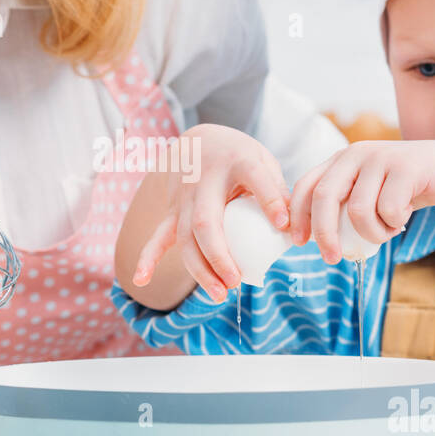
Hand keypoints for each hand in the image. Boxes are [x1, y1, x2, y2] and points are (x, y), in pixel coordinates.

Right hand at [131, 124, 289, 300]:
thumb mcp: (263, 162)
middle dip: (219, 255)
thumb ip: (277, 191)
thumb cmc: (240, 158)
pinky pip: (158, 236)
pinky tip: (140, 280)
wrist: (200, 141)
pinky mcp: (173, 210)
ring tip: (219, 294)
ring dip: (199, 269)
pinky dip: (147, 258)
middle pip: (206, 222)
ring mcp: (184, 197)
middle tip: (237, 281)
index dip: (269, 199)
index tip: (284, 224)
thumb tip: (295, 229)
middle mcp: (206, 179)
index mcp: (238, 161)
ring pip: (184, 237)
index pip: (255, 179)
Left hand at [289, 137, 434, 263]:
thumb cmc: (410, 186)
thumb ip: (345, 204)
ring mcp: (381, 157)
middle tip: (332, 258)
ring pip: (358, 211)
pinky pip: (388, 211)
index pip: (306, 185)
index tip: (299, 242)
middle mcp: (356, 153)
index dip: (298, 216)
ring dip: (372, 233)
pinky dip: (394, 225)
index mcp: (342, 159)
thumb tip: (315, 238)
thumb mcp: (371, 190)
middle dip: (324, 234)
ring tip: (387, 230)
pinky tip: (404, 218)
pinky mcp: (405, 167)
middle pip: (324, 197)